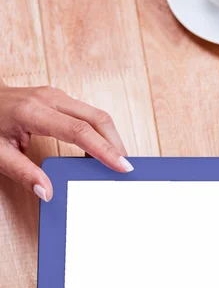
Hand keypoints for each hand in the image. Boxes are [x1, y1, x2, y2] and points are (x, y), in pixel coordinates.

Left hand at [0, 82, 131, 201]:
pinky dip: (100, 132)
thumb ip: (23, 173)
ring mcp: (56, 96)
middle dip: (116, 143)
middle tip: (126, 168)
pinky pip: (88, 114)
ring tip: (116, 162)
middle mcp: (49, 98)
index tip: (121, 166)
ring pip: (96, 114)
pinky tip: (101, 150)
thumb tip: (48, 192)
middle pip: (97, 118)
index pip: (79, 131)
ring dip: (111, 138)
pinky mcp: (59, 99)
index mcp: (33, 111)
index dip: (104, 150)